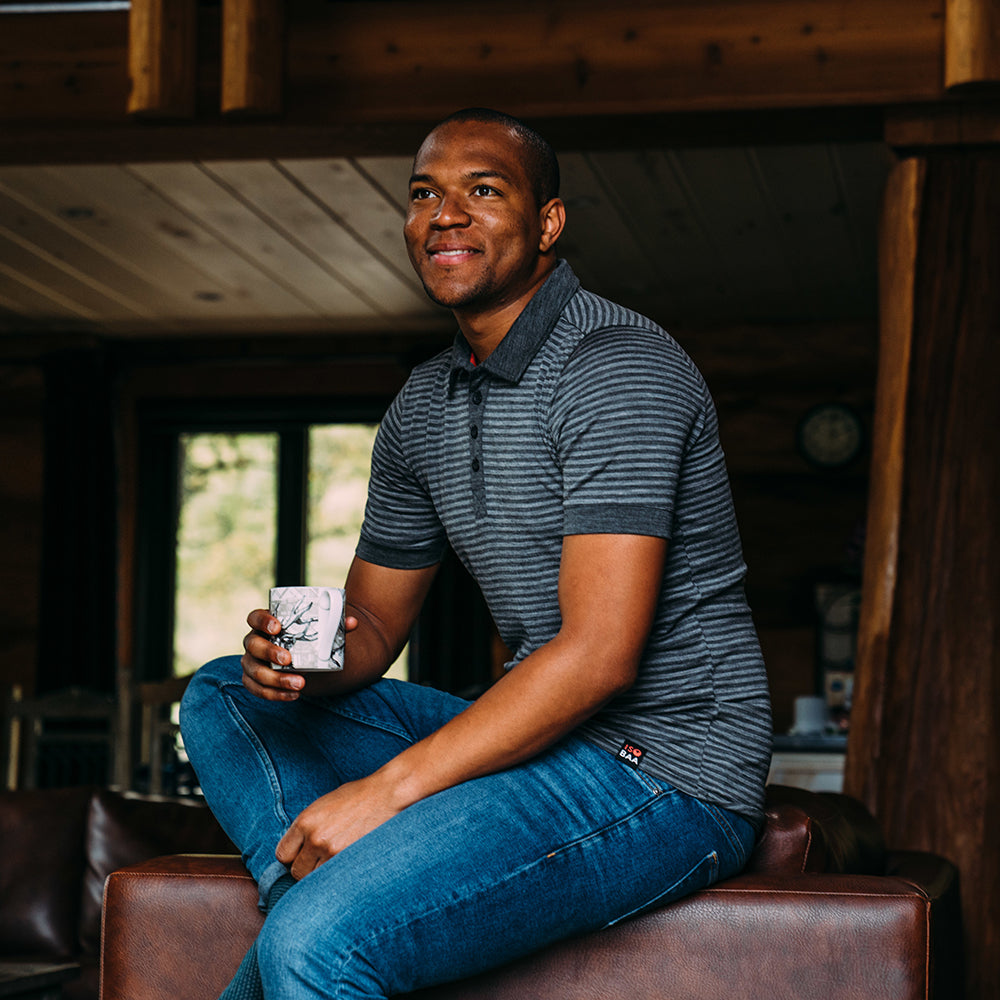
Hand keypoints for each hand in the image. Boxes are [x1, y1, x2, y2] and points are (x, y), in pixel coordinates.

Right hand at [241, 608, 358, 700]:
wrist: (308, 658)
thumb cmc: (310, 638)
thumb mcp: (322, 630)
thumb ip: (337, 625)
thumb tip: (353, 623)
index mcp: (266, 623)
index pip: (254, 617)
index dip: (262, 621)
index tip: (277, 627)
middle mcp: (254, 641)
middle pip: (252, 644)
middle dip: (269, 652)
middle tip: (289, 659)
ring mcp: (252, 662)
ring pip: (253, 670)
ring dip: (274, 679)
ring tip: (299, 683)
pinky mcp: (254, 681)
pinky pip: (256, 689)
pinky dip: (273, 694)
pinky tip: (293, 695)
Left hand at [275, 774, 402, 878]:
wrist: (387, 794)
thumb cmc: (358, 796)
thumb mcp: (324, 804)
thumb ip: (308, 825)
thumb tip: (297, 847)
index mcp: (305, 820)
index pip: (282, 854)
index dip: (292, 856)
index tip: (302, 855)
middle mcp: (315, 837)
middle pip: (297, 871)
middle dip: (307, 867)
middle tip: (322, 858)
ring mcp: (332, 851)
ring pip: (315, 878)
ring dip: (323, 873)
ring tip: (336, 860)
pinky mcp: (349, 860)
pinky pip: (334, 879)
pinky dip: (338, 876)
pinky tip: (346, 865)